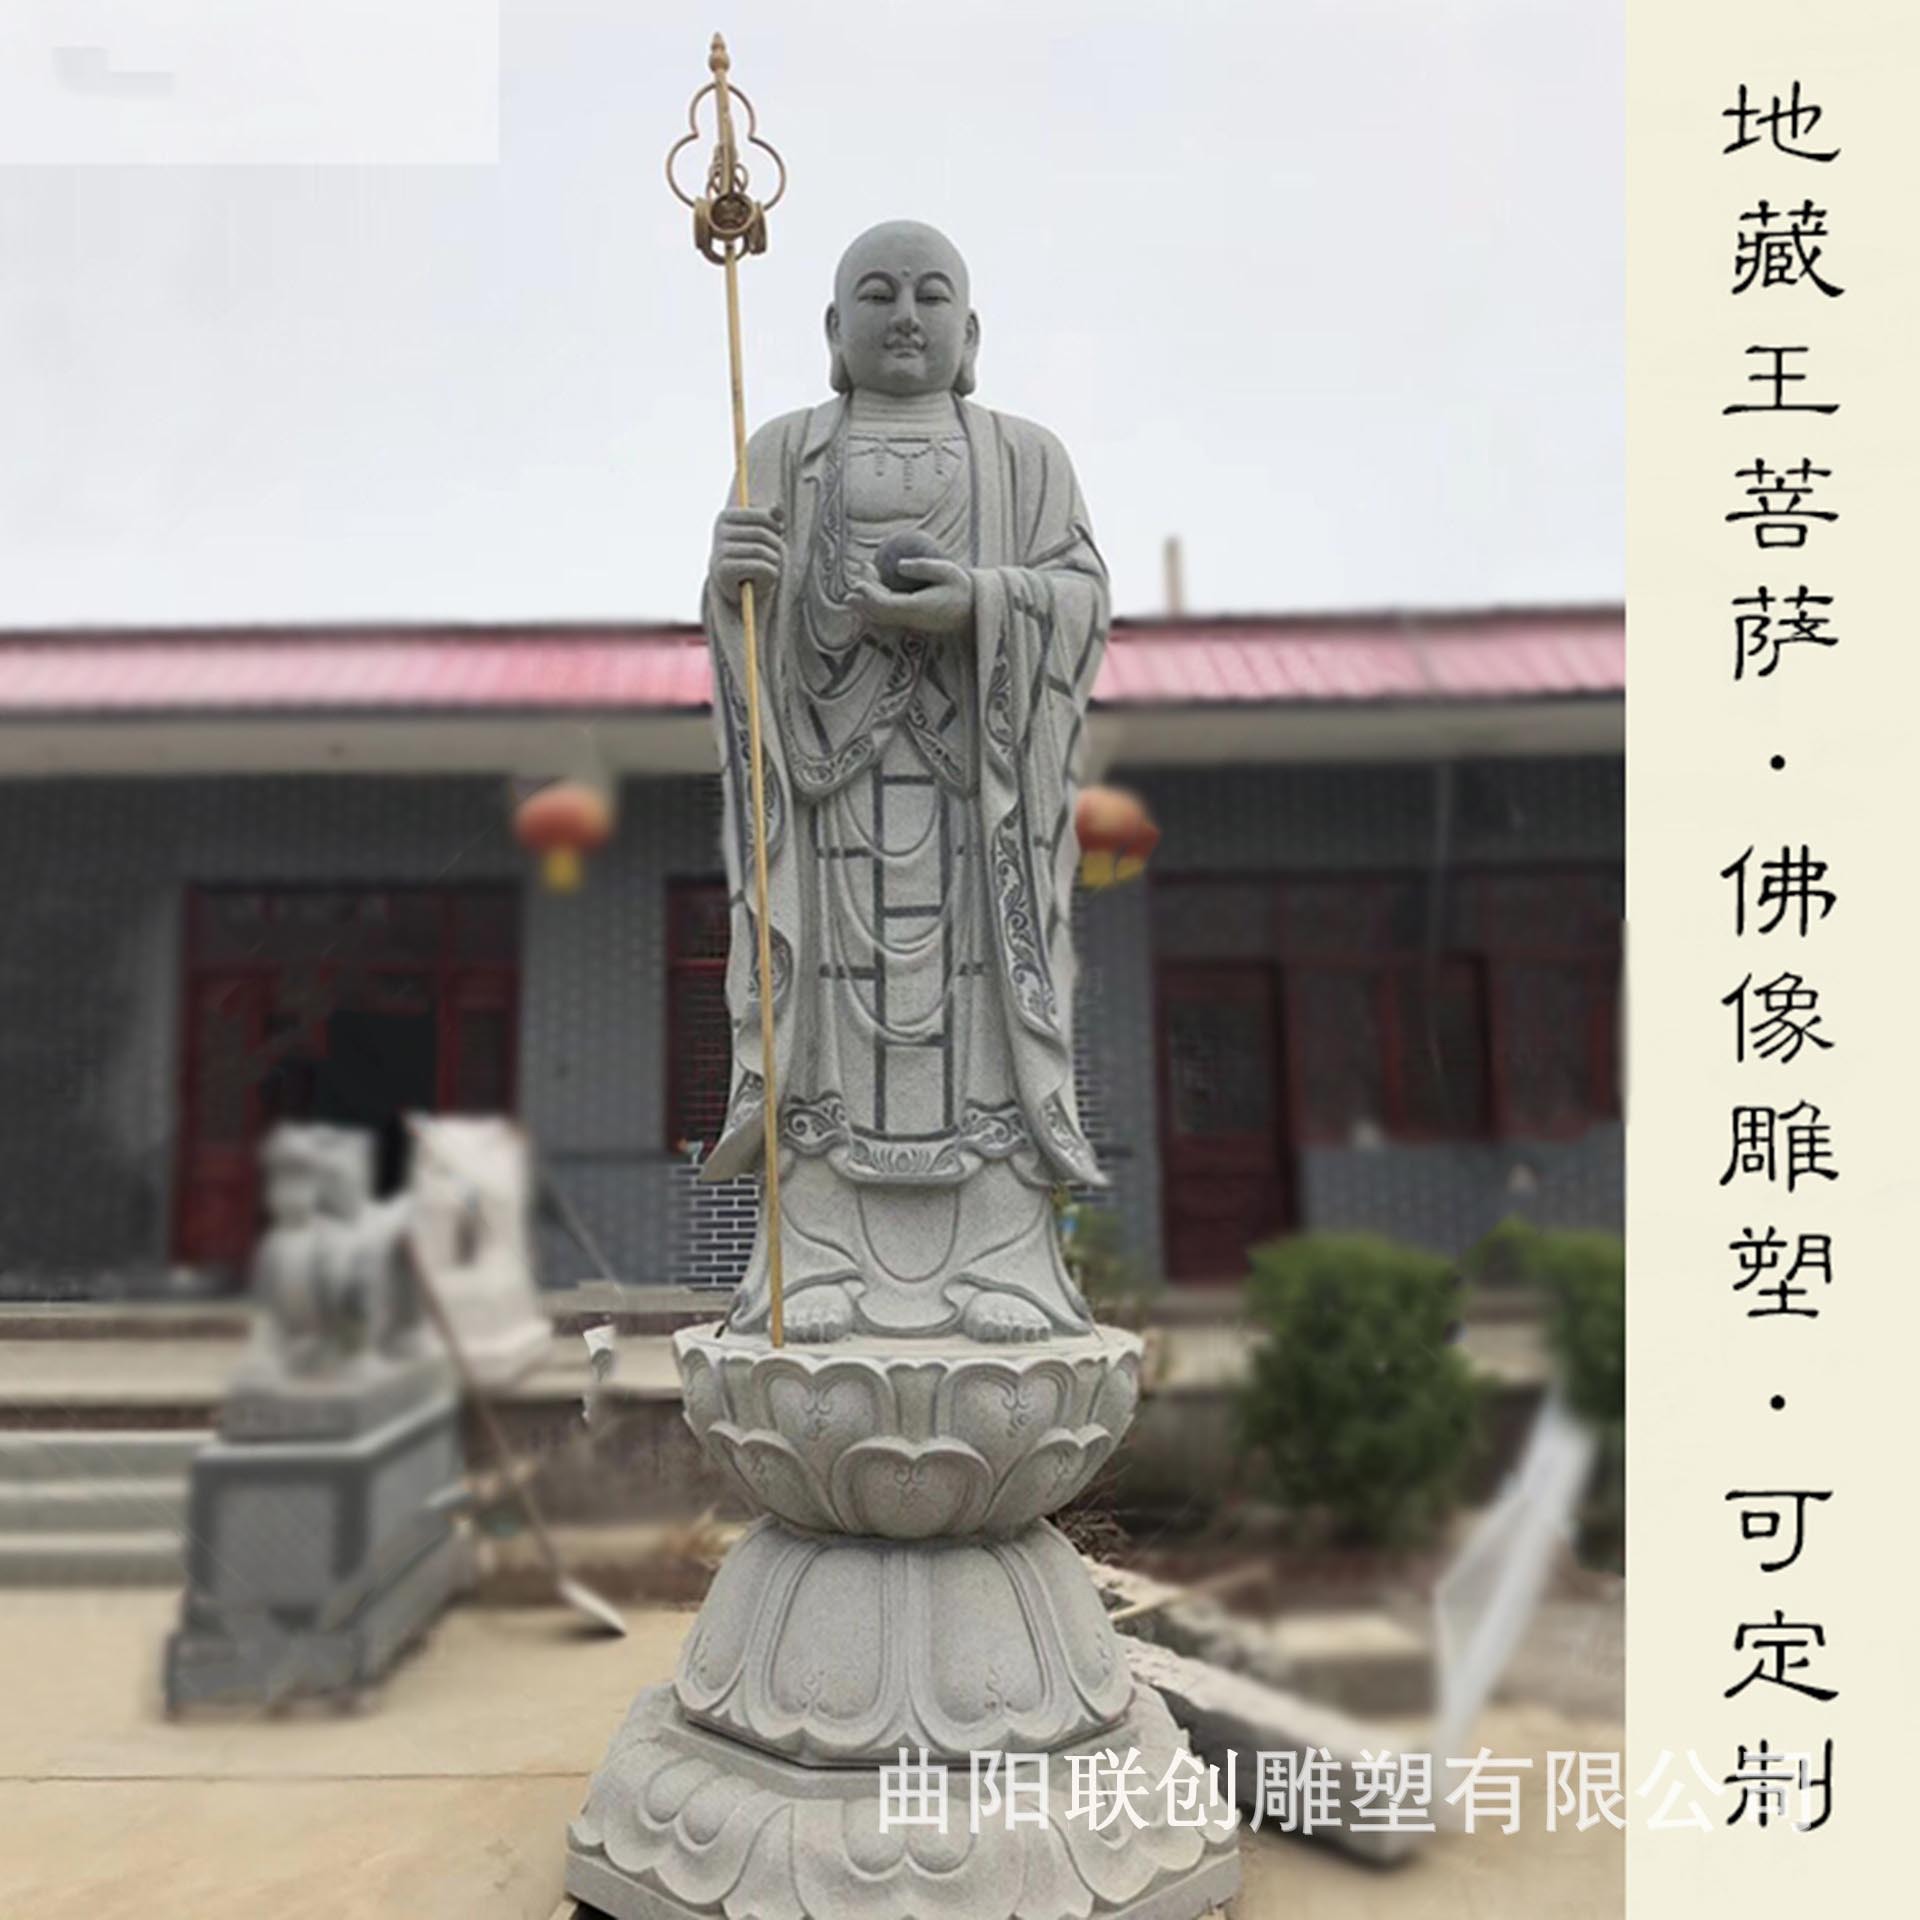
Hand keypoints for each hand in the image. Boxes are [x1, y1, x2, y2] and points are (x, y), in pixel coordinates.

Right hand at [711, 505, 784, 605]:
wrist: (732, 585)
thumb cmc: (749, 555)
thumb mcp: (761, 534)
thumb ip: (771, 517)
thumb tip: (777, 506)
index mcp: (725, 517)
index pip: (763, 516)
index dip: (776, 527)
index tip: (778, 536)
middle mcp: (719, 532)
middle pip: (762, 534)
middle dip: (776, 546)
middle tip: (776, 556)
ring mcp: (719, 551)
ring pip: (762, 552)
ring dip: (774, 561)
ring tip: (770, 567)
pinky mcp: (724, 571)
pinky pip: (761, 567)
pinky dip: (771, 574)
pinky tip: (764, 578)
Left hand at [850, 557, 974, 633]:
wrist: (975, 611)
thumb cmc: (963, 588)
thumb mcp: (948, 571)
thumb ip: (923, 567)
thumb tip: (898, 564)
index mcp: (917, 608)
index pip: (885, 603)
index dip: (869, 592)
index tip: (861, 577)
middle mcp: (910, 619)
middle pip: (877, 612)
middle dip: (862, 594)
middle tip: (862, 567)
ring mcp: (910, 623)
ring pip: (880, 616)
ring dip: (866, 600)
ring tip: (861, 578)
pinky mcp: (911, 622)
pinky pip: (887, 615)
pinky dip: (876, 602)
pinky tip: (875, 587)